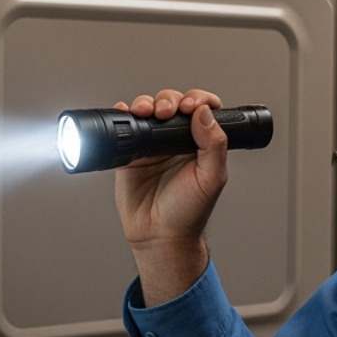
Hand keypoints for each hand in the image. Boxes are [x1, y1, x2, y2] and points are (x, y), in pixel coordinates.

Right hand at [113, 88, 227, 305]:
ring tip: (145, 111)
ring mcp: (153, 146)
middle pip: (172, 104)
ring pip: (148, 111)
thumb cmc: (189, 213)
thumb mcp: (212, 179)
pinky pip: (124, 128)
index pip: (203, 109)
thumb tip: (205, 113)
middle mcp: (177, 141)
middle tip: (166, 111)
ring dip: (145, 103)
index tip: (190, 105)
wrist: (159, 237)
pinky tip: (123, 112)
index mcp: (201, 144)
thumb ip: (214, 145)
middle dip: (168, 100)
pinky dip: (122, 115)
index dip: (197, 99)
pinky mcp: (131, 155)